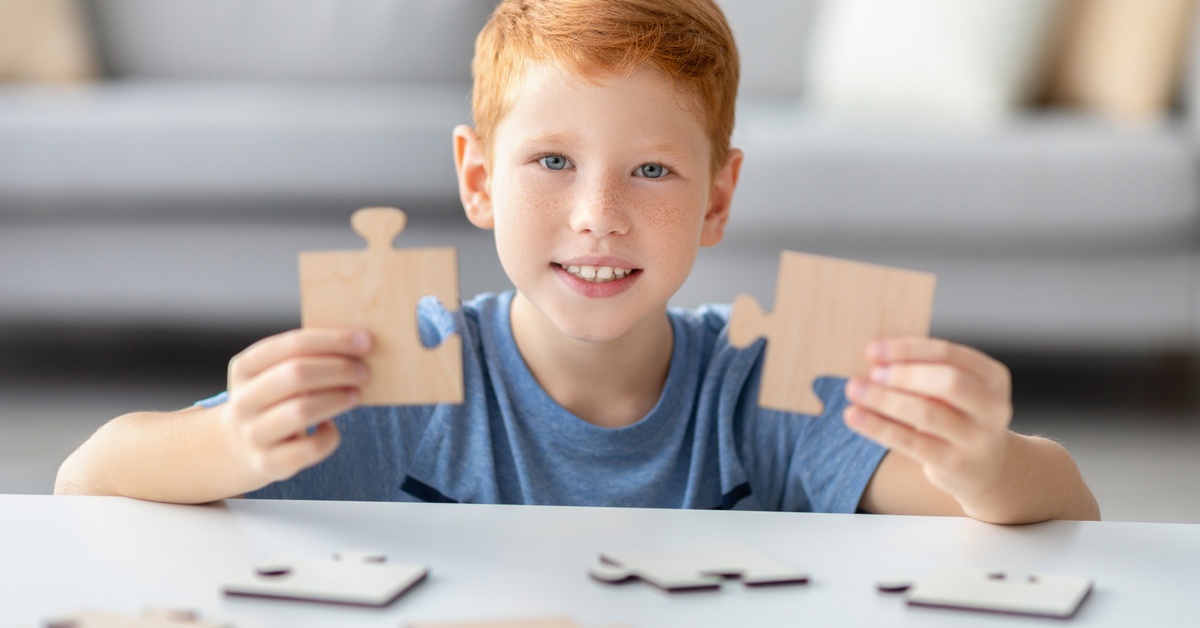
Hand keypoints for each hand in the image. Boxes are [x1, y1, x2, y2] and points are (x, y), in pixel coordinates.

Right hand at [218, 328, 371, 486]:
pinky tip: (331, 429)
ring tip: (356, 395)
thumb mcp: (274, 375)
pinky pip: (310, 449)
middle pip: (296, 375)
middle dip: (338, 370)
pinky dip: (329, 437)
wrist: (237, 448)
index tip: (365, 340)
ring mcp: (252, 433)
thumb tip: (358, 345)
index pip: (291, 345)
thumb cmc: (272, 400)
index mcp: (245, 368)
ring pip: (302, 411)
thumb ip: (305, 359)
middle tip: (364, 372)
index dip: (332, 341)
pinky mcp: (267, 463)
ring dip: (337, 400)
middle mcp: (242, 400)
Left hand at [843, 337, 1012, 505]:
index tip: (873, 349)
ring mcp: (977, 438)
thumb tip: (874, 357)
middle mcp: (993, 407)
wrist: (984, 468)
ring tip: (855, 390)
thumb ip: (926, 371)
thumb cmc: (957, 415)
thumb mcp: (954, 389)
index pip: (949, 354)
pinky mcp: (955, 464)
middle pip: (949, 382)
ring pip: (928, 413)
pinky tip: (855, 416)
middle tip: (872, 373)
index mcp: (993, 376)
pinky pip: (912, 443)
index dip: (909, 350)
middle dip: (905, 374)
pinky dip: (879, 427)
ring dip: (886, 399)